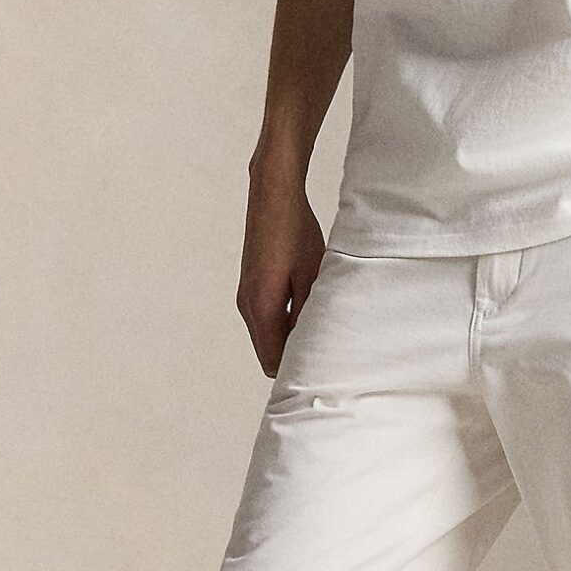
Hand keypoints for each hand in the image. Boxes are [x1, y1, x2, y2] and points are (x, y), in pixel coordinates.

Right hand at [238, 167, 326, 375]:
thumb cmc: (295, 232)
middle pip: (267, 352)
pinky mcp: (250, 285)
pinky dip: (282, 323)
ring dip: (288, 339)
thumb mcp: (312, 275)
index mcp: (262, 307)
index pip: (273, 360)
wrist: (272, 196)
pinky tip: (306, 312)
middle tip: (324, 360)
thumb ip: (309, 313)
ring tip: (319, 335)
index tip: (319, 375)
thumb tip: (312, 345)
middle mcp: (247, 305)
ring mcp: (245, 295)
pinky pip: (264, 318)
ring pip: (266, 335)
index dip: (295, 371)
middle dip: (292, 359)